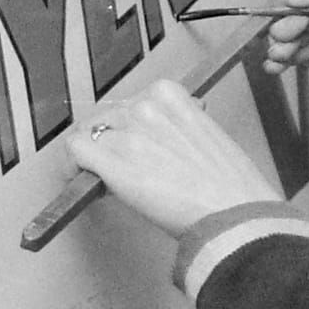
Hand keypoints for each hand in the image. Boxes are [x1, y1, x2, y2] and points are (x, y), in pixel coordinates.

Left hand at [67, 79, 283, 237]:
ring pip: (90, 135)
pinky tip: (85, 179)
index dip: (134, 125)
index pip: (134, 102)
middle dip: (115, 141)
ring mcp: (126, 135)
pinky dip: (74, 164)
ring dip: (98, 156)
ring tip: (113, 180)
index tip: (139, 140)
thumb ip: (181, 124)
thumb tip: (164, 131)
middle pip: (109, 118)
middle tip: (128, 167)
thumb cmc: (230, 183)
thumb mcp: (209, 135)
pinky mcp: (110, 165)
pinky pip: (74, 151)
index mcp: (169, 95)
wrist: (233, 214)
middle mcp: (144, 108)